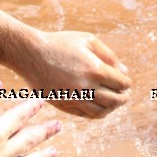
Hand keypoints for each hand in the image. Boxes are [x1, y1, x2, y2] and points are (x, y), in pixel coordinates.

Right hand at [15, 30, 131, 117]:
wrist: (30, 53)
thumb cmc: (61, 43)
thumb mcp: (88, 41)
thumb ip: (109, 56)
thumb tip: (124, 71)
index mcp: (95, 69)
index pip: (121, 83)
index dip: (126, 84)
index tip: (126, 83)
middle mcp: (86, 86)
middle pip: (114, 100)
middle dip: (123, 98)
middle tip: (125, 96)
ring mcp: (73, 98)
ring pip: (100, 112)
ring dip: (111, 109)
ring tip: (114, 103)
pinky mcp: (62, 105)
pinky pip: (84, 115)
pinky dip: (96, 114)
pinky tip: (98, 108)